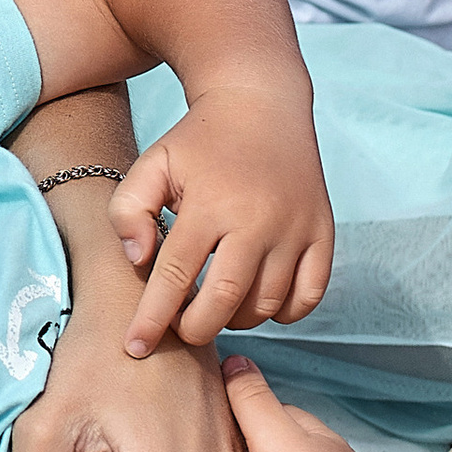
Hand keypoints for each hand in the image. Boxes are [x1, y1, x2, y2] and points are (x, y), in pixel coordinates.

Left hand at [112, 77, 335, 352]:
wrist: (259, 103)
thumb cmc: (197, 142)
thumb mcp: (152, 165)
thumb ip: (128, 211)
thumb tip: (138, 261)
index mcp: (210, 204)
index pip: (174, 278)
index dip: (152, 319)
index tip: (135, 348)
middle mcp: (258, 220)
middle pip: (224, 302)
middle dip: (195, 328)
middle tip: (180, 327)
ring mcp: (296, 229)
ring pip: (266, 305)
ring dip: (236, 319)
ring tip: (214, 306)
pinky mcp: (323, 233)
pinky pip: (308, 297)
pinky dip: (283, 313)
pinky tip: (257, 301)